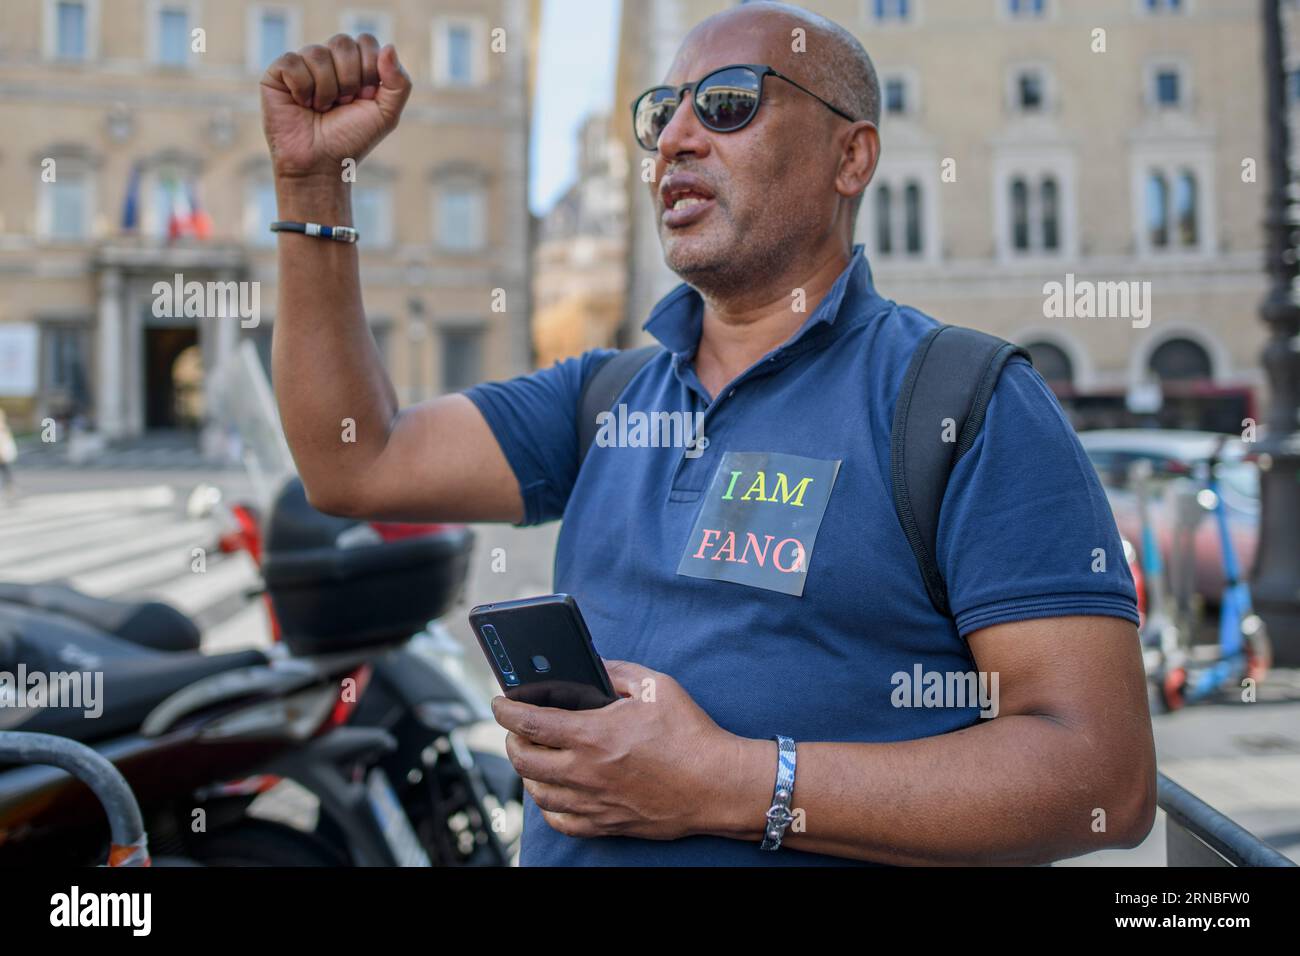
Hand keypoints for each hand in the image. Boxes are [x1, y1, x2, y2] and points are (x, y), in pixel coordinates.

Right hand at [260, 34, 412, 181]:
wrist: (321, 164)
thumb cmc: (351, 139)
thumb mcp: (386, 114)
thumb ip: (399, 82)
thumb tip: (389, 47)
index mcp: (354, 64)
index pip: (366, 41)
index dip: (369, 70)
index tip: (365, 98)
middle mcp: (328, 60)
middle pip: (343, 42)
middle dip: (349, 79)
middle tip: (342, 104)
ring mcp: (302, 64)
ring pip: (318, 53)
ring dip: (326, 89)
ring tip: (321, 109)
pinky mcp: (277, 73)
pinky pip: (293, 62)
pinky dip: (303, 88)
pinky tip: (301, 104)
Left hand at [492, 660, 756, 840]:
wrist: (717, 785)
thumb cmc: (690, 734)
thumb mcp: (654, 687)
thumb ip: (615, 672)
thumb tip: (590, 666)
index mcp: (593, 734)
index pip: (529, 723)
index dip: (506, 710)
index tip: (499, 702)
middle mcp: (585, 771)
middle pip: (524, 759)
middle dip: (511, 740)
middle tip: (515, 728)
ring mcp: (593, 801)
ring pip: (537, 793)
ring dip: (526, 772)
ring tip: (532, 757)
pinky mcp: (606, 823)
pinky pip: (561, 821)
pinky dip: (549, 807)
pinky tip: (554, 792)